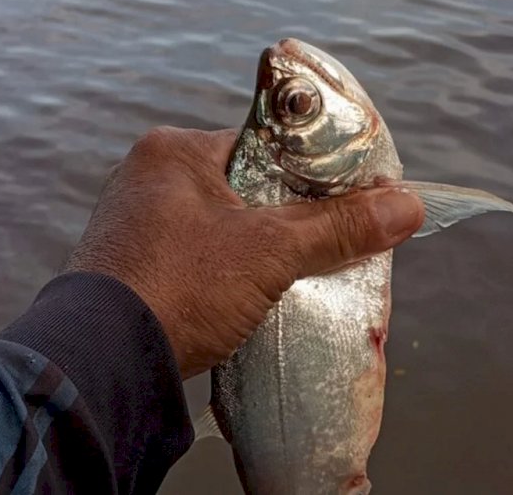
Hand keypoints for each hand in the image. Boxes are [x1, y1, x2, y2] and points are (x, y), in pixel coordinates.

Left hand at [66, 127, 423, 378]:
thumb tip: (409, 206)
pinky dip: (235, 269)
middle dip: (291, 217)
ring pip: (229, 225)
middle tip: (333, 239)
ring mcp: (140, 222)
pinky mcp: (139, 263)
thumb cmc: (182, 288)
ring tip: (304, 269)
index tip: (351, 198)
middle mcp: (151, 177)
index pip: (267, 147)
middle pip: (250, 187)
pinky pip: (205, 254)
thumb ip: (338, 227)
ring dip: (264, 248)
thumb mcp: (270, 252)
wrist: (102, 365)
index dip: (315, 173)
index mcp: (175, 151)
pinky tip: (259, 291)